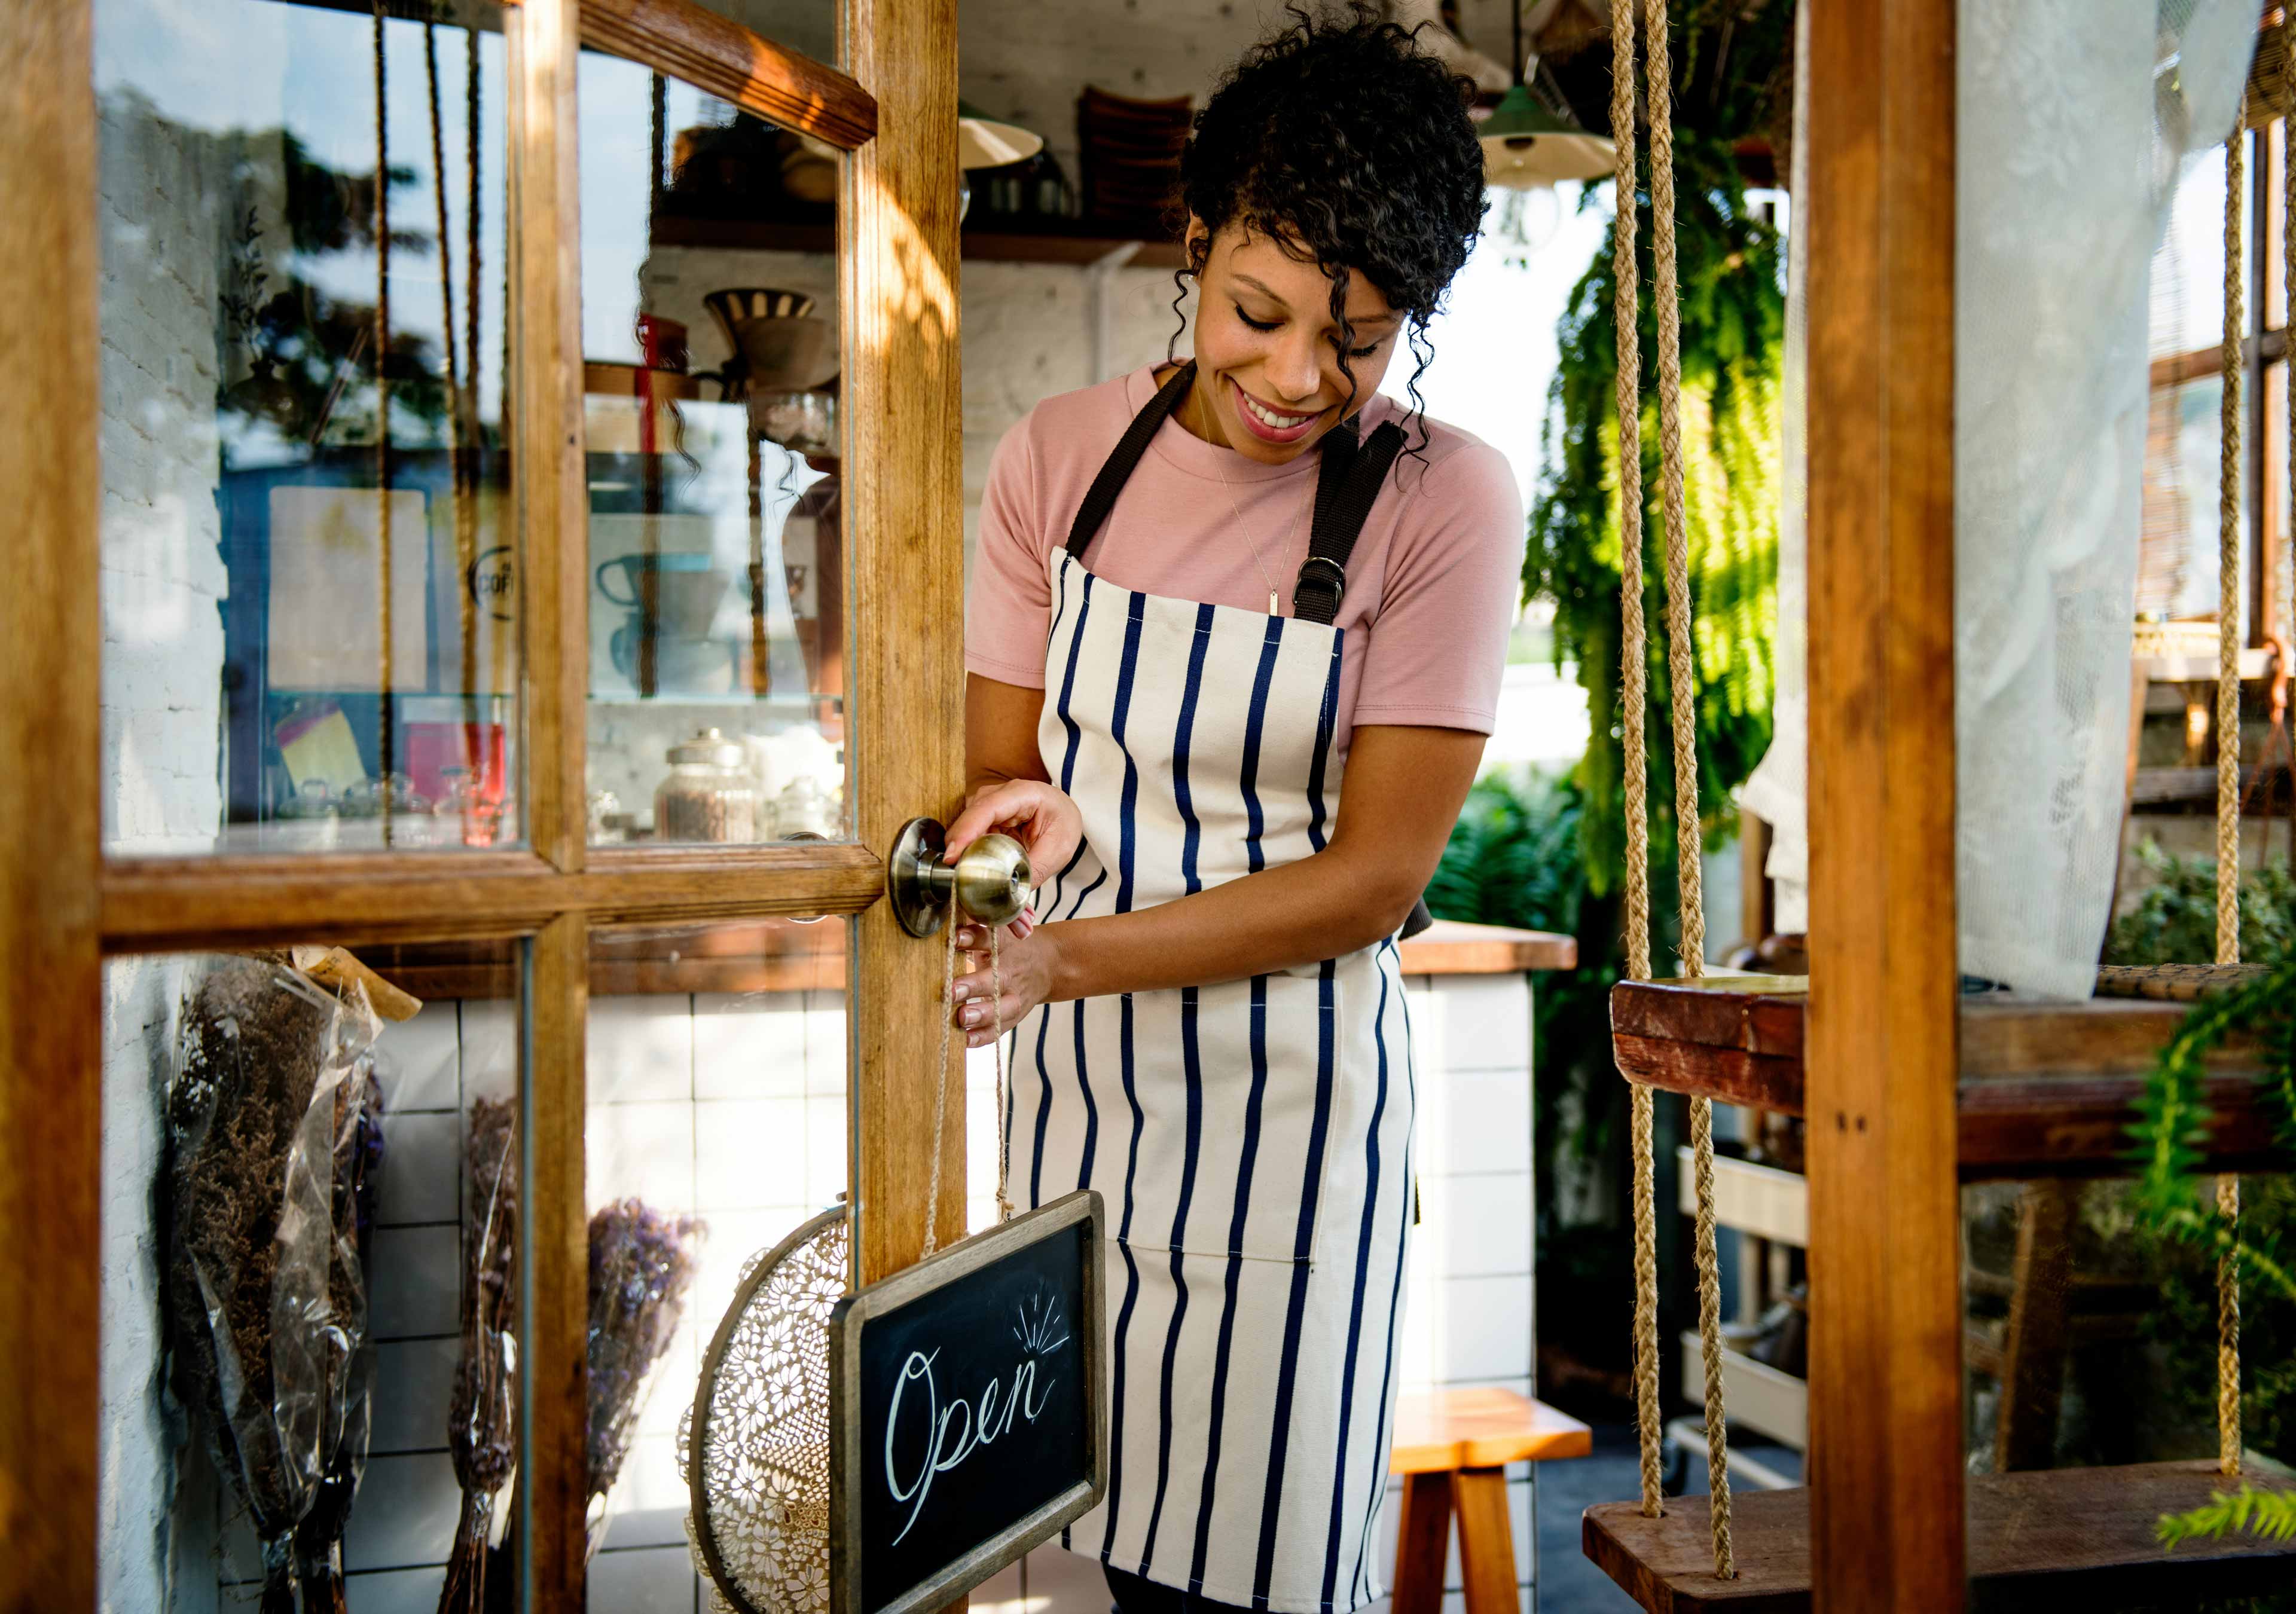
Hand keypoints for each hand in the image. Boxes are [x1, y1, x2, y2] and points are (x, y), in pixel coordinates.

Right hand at [947, 779, 1082, 890]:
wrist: (1062, 812)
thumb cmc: (1063, 822)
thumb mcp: (1059, 849)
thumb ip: (1035, 870)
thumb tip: (1012, 895)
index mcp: (1023, 794)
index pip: (987, 809)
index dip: (966, 831)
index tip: (953, 856)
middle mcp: (999, 796)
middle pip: (969, 822)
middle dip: (962, 854)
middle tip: (961, 885)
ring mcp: (988, 808)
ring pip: (966, 835)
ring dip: (968, 862)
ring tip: (974, 891)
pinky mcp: (984, 822)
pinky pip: (971, 843)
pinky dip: (974, 863)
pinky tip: (980, 882)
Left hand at [948, 919, 1058, 1047]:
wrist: (1049, 964)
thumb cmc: (1009, 946)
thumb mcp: (997, 931)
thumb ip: (972, 930)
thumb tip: (939, 916)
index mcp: (1006, 944)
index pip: (989, 938)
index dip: (971, 938)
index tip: (953, 938)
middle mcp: (1011, 971)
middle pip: (995, 979)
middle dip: (973, 986)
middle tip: (950, 991)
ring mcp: (1015, 995)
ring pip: (1002, 1008)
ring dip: (981, 1014)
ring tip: (960, 1018)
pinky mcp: (1015, 1015)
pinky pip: (1000, 1028)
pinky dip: (983, 1036)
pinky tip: (964, 1040)